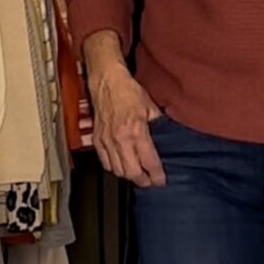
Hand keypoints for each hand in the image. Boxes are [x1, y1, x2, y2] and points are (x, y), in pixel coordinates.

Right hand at [85, 38, 165, 188]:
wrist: (107, 82)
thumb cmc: (128, 92)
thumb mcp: (151, 108)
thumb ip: (158, 126)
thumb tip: (166, 139)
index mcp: (137, 131)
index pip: (149, 162)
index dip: (156, 176)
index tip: (161, 180)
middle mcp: (120, 139)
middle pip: (132, 173)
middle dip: (143, 181)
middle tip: (150, 181)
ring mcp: (107, 141)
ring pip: (117, 170)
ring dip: (128, 175)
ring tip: (137, 174)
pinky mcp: (97, 140)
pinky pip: (105, 162)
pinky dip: (114, 167)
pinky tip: (122, 165)